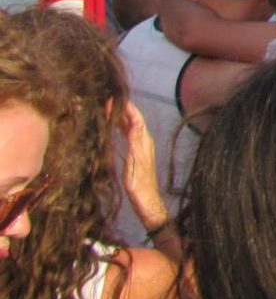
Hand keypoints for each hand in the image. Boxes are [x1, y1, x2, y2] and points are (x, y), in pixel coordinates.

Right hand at [118, 103, 166, 227]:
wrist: (146, 200)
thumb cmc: (139, 184)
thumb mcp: (135, 163)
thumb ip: (135, 142)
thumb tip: (135, 122)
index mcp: (144, 141)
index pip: (136, 118)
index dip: (126, 107)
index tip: (114, 98)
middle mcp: (144, 141)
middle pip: (132, 120)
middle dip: (121, 109)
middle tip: (106, 100)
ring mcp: (141, 147)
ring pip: (130, 127)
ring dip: (120, 117)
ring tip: (106, 109)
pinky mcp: (136, 154)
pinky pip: (128, 135)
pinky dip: (119, 128)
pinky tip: (112, 127)